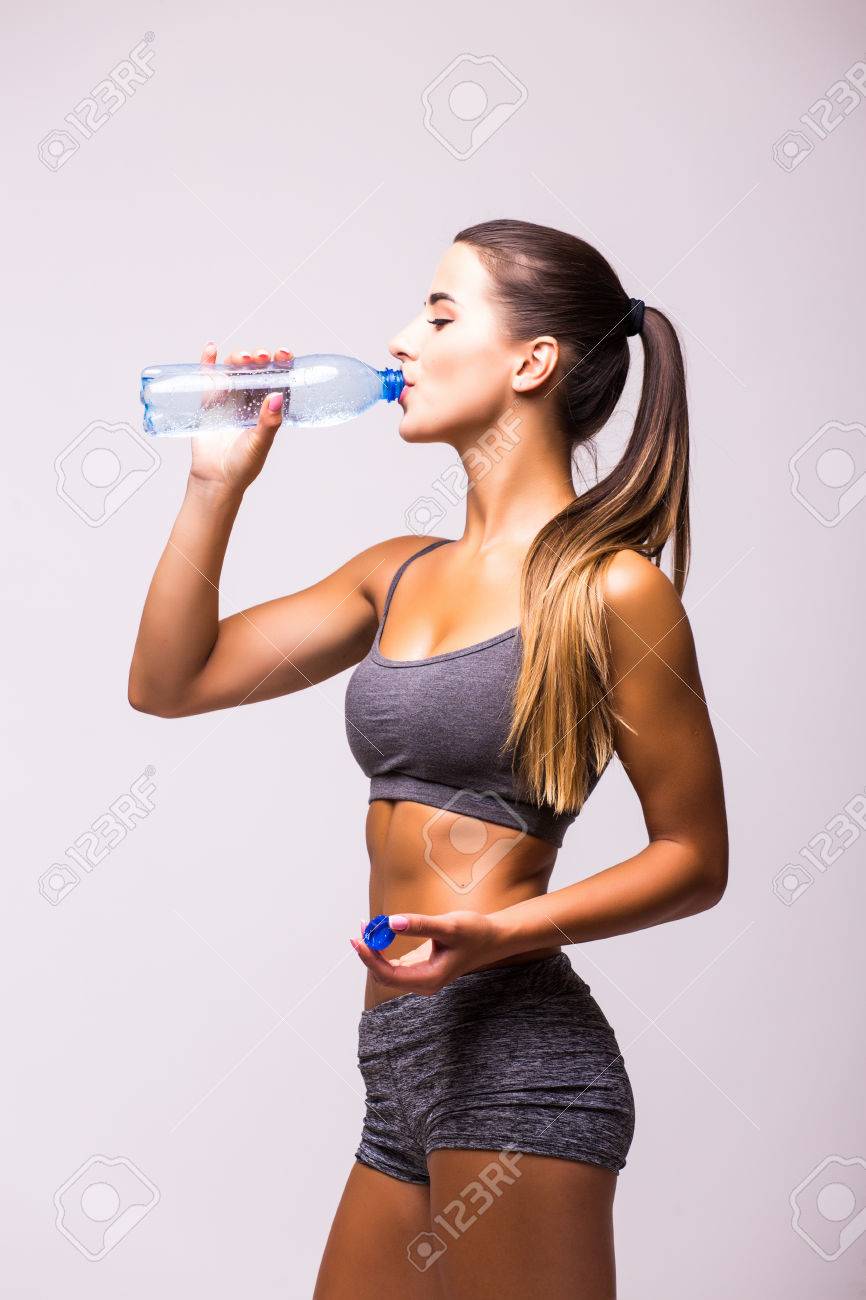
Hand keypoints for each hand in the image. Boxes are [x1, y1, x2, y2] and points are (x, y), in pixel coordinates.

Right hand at [189, 342, 293, 494]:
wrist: (215, 478)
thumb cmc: (242, 465)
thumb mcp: (259, 444)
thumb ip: (269, 423)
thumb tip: (277, 396)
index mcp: (268, 409)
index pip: (278, 380)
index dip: (282, 364)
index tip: (285, 354)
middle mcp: (250, 400)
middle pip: (257, 370)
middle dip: (260, 359)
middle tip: (261, 357)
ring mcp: (229, 399)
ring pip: (235, 370)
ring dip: (238, 358)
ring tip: (242, 358)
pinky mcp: (208, 401)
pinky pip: (209, 378)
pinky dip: (209, 362)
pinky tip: (211, 349)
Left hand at [350, 910, 503, 994]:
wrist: (492, 938)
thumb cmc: (475, 933)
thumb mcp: (448, 926)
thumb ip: (419, 925)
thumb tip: (391, 922)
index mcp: (429, 979)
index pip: (388, 975)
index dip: (370, 958)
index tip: (358, 939)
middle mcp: (422, 983)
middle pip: (384, 975)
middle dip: (369, 953)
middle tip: (361, 927)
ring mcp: (420, 977)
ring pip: (387, 970)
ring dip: (375, 950)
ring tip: (367, 926)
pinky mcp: (419, 968)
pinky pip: (394, 964)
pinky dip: (383, 949)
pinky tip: (379, 932)